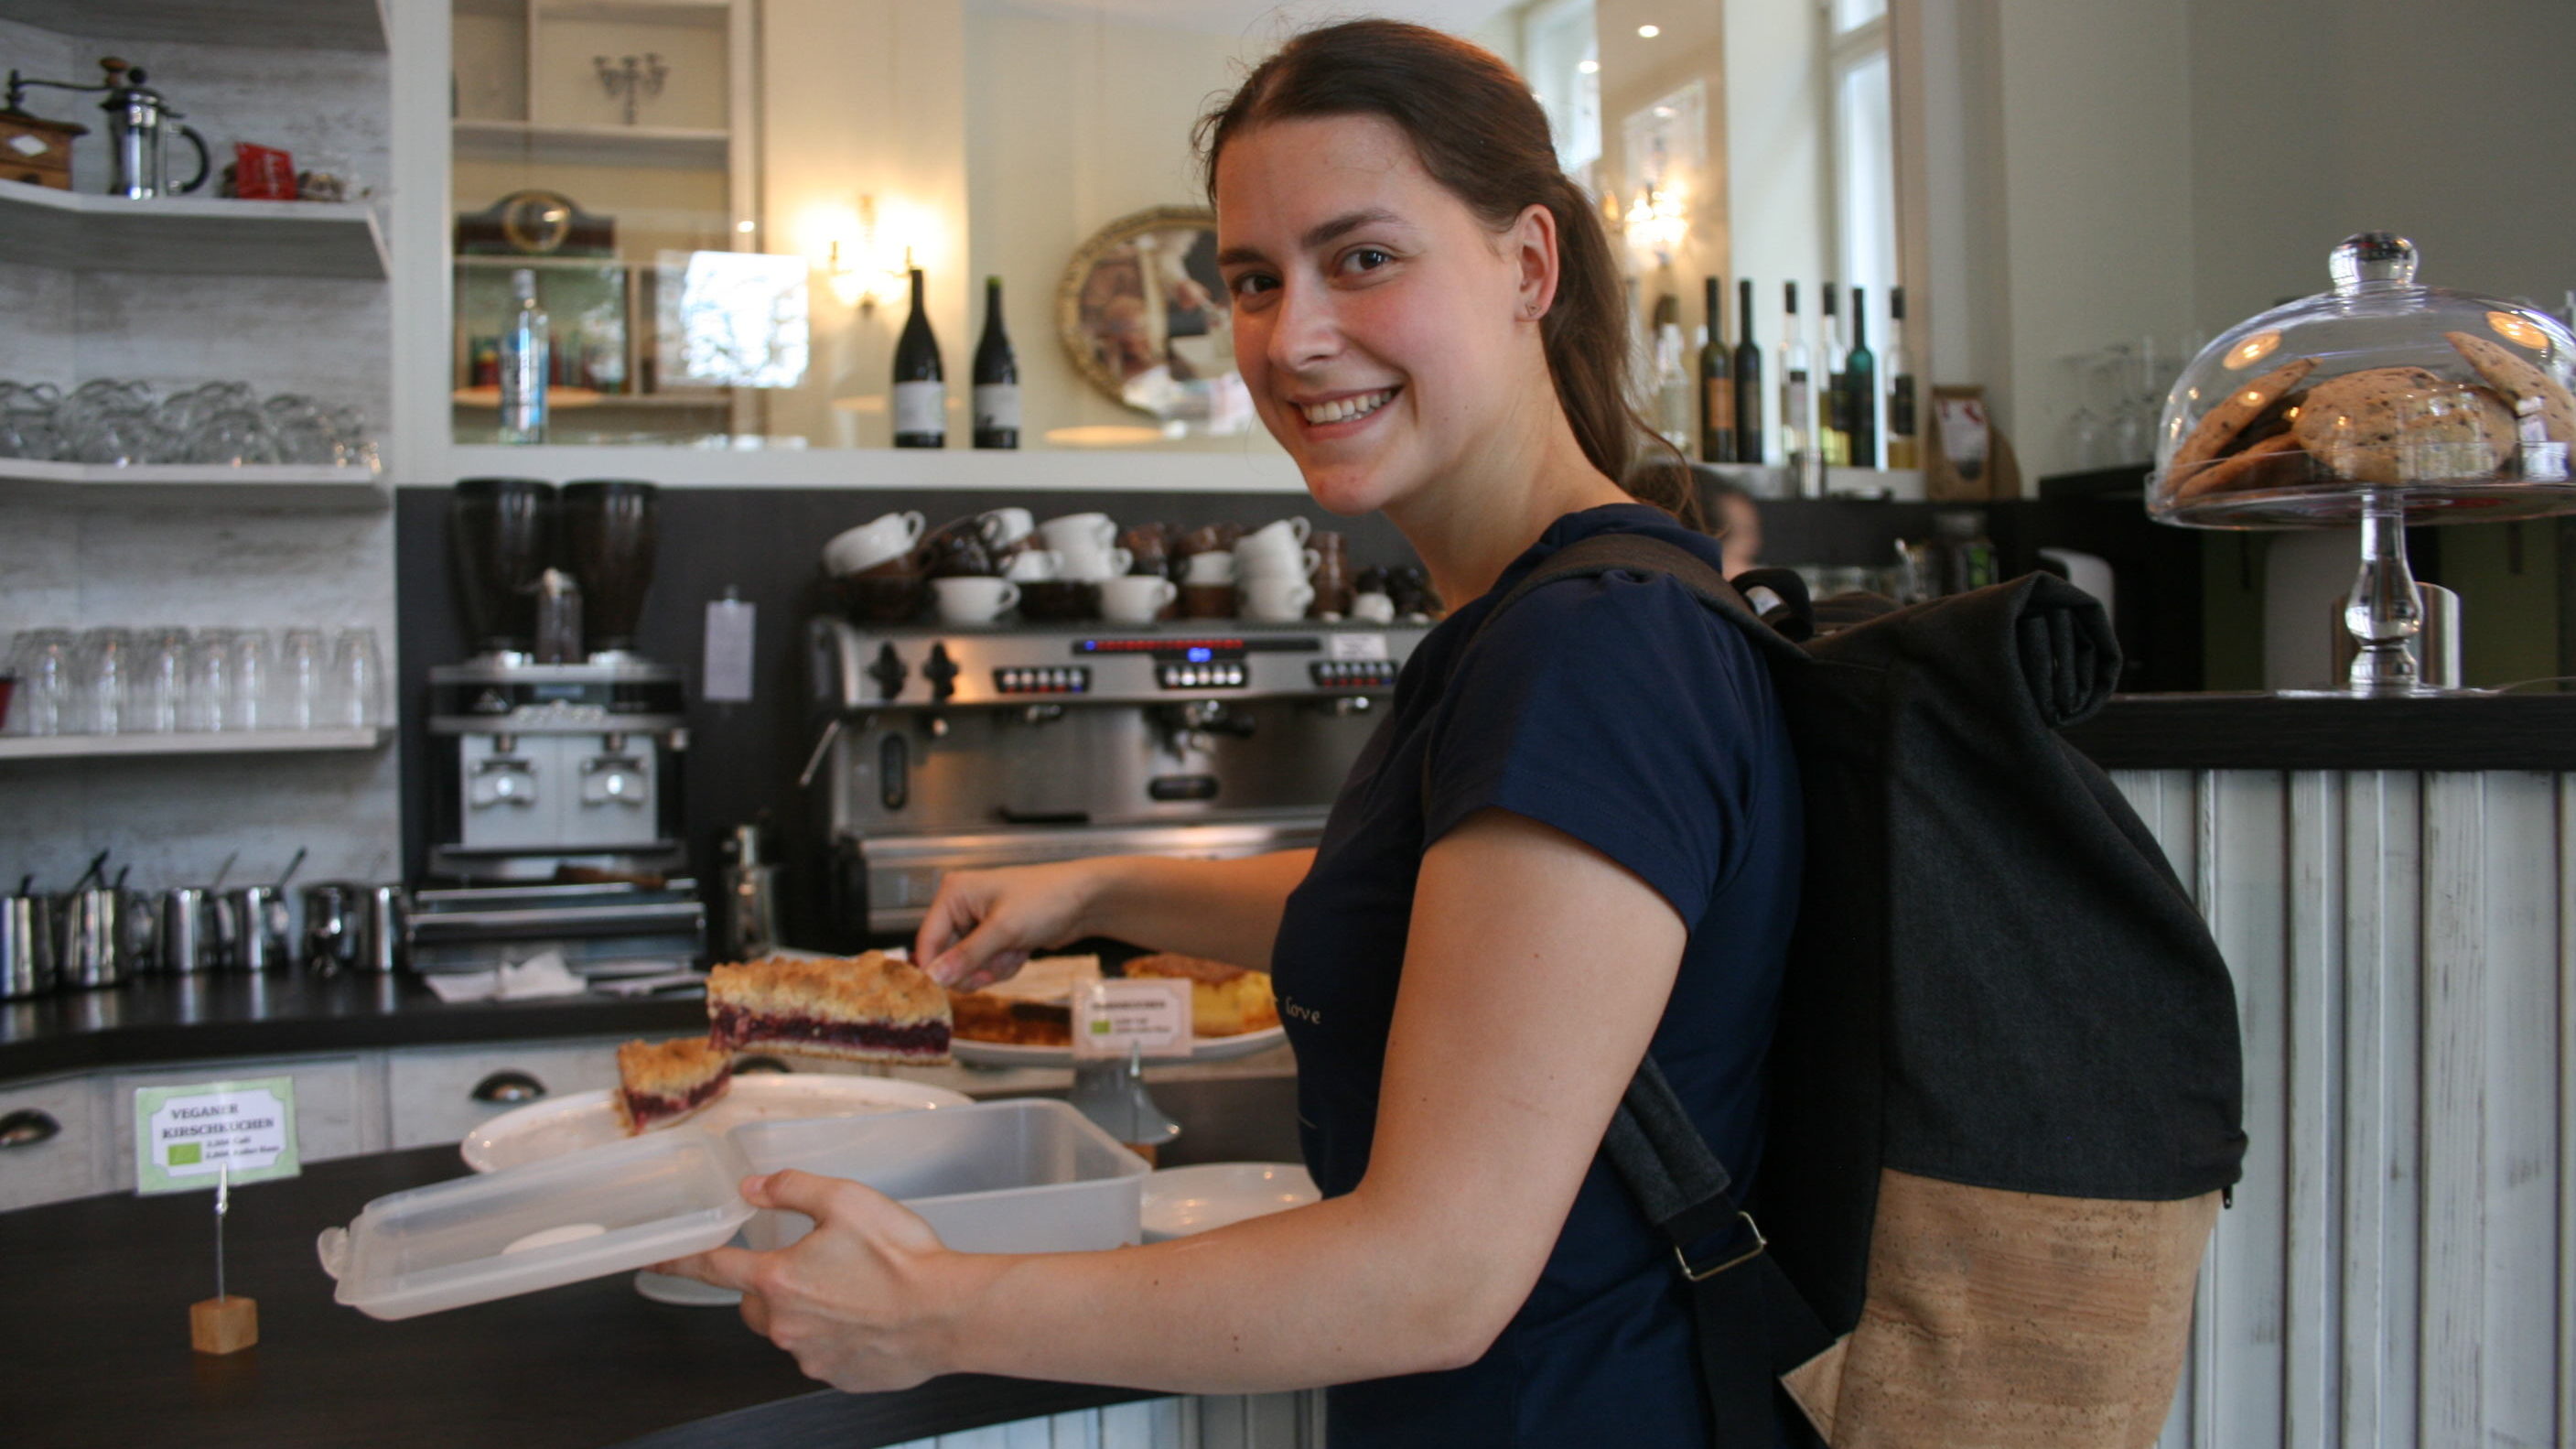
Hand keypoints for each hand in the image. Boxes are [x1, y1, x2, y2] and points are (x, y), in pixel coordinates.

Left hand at [655, 1170, 959, 1392]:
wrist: (949, 1315)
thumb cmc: (905, 1260)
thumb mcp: (847, 1201)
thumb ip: (793, 1189)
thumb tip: (754, 1186)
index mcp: (779, 1280)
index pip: (712, 1267)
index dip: (680, 1258)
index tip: (657, 1259)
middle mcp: (786, 1325)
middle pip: (753, 1304)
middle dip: (769, 1285)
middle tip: (812, 1265)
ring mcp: (810, 1357)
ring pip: (789, 1331)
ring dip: (806, 1312)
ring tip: (854, 1291)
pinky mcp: (839, 1377)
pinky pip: (822, 1355)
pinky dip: (836, 1337)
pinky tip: (869, 1318)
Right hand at [913, 858, 1100, 990]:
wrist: (1086, 900)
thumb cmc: (1047, 899)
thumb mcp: (1003, 930)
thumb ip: (966, 956)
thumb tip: (934, 977)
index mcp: (954, 894)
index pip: (927, 940)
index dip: (936, 969)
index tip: (945, 991)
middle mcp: (961, 907)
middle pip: (947, 957)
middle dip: (976, 967)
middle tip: (996, 964)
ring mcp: (978, 924)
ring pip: (969, 966)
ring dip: (994, 967)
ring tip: (1016, 949)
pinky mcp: (995, 937)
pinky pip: (987, 965)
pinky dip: (1004, 964)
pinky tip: (1022, 949)